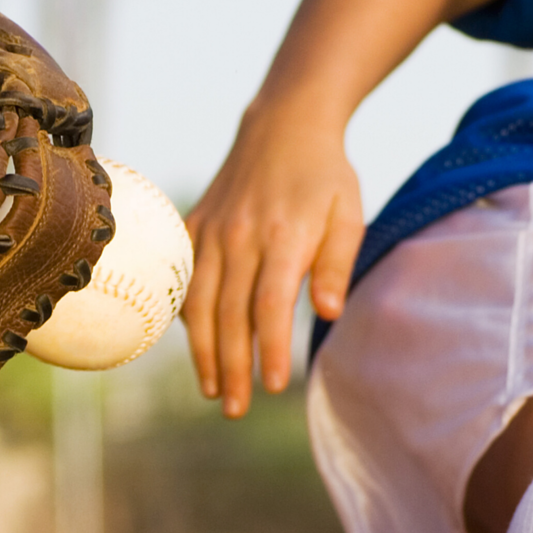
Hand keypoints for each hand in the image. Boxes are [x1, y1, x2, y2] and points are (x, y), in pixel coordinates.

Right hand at [182, 103, 363, 417]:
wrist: (284, 122)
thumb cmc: (326, 176)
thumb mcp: (349, 213)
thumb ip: (337, 264)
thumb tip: (327, 313)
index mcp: (283, 235)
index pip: (269, 304)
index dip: (269, 348)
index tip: (273, 386)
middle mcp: (240, 236)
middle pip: (228, 313)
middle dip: (232, 366)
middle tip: (236, 410)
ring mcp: (213, 230)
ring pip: (198, 301)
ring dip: (202, 351)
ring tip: (213, 390)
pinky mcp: (195, 225)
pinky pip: (183, 277)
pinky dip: (184, 314)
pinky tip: (194, 344)